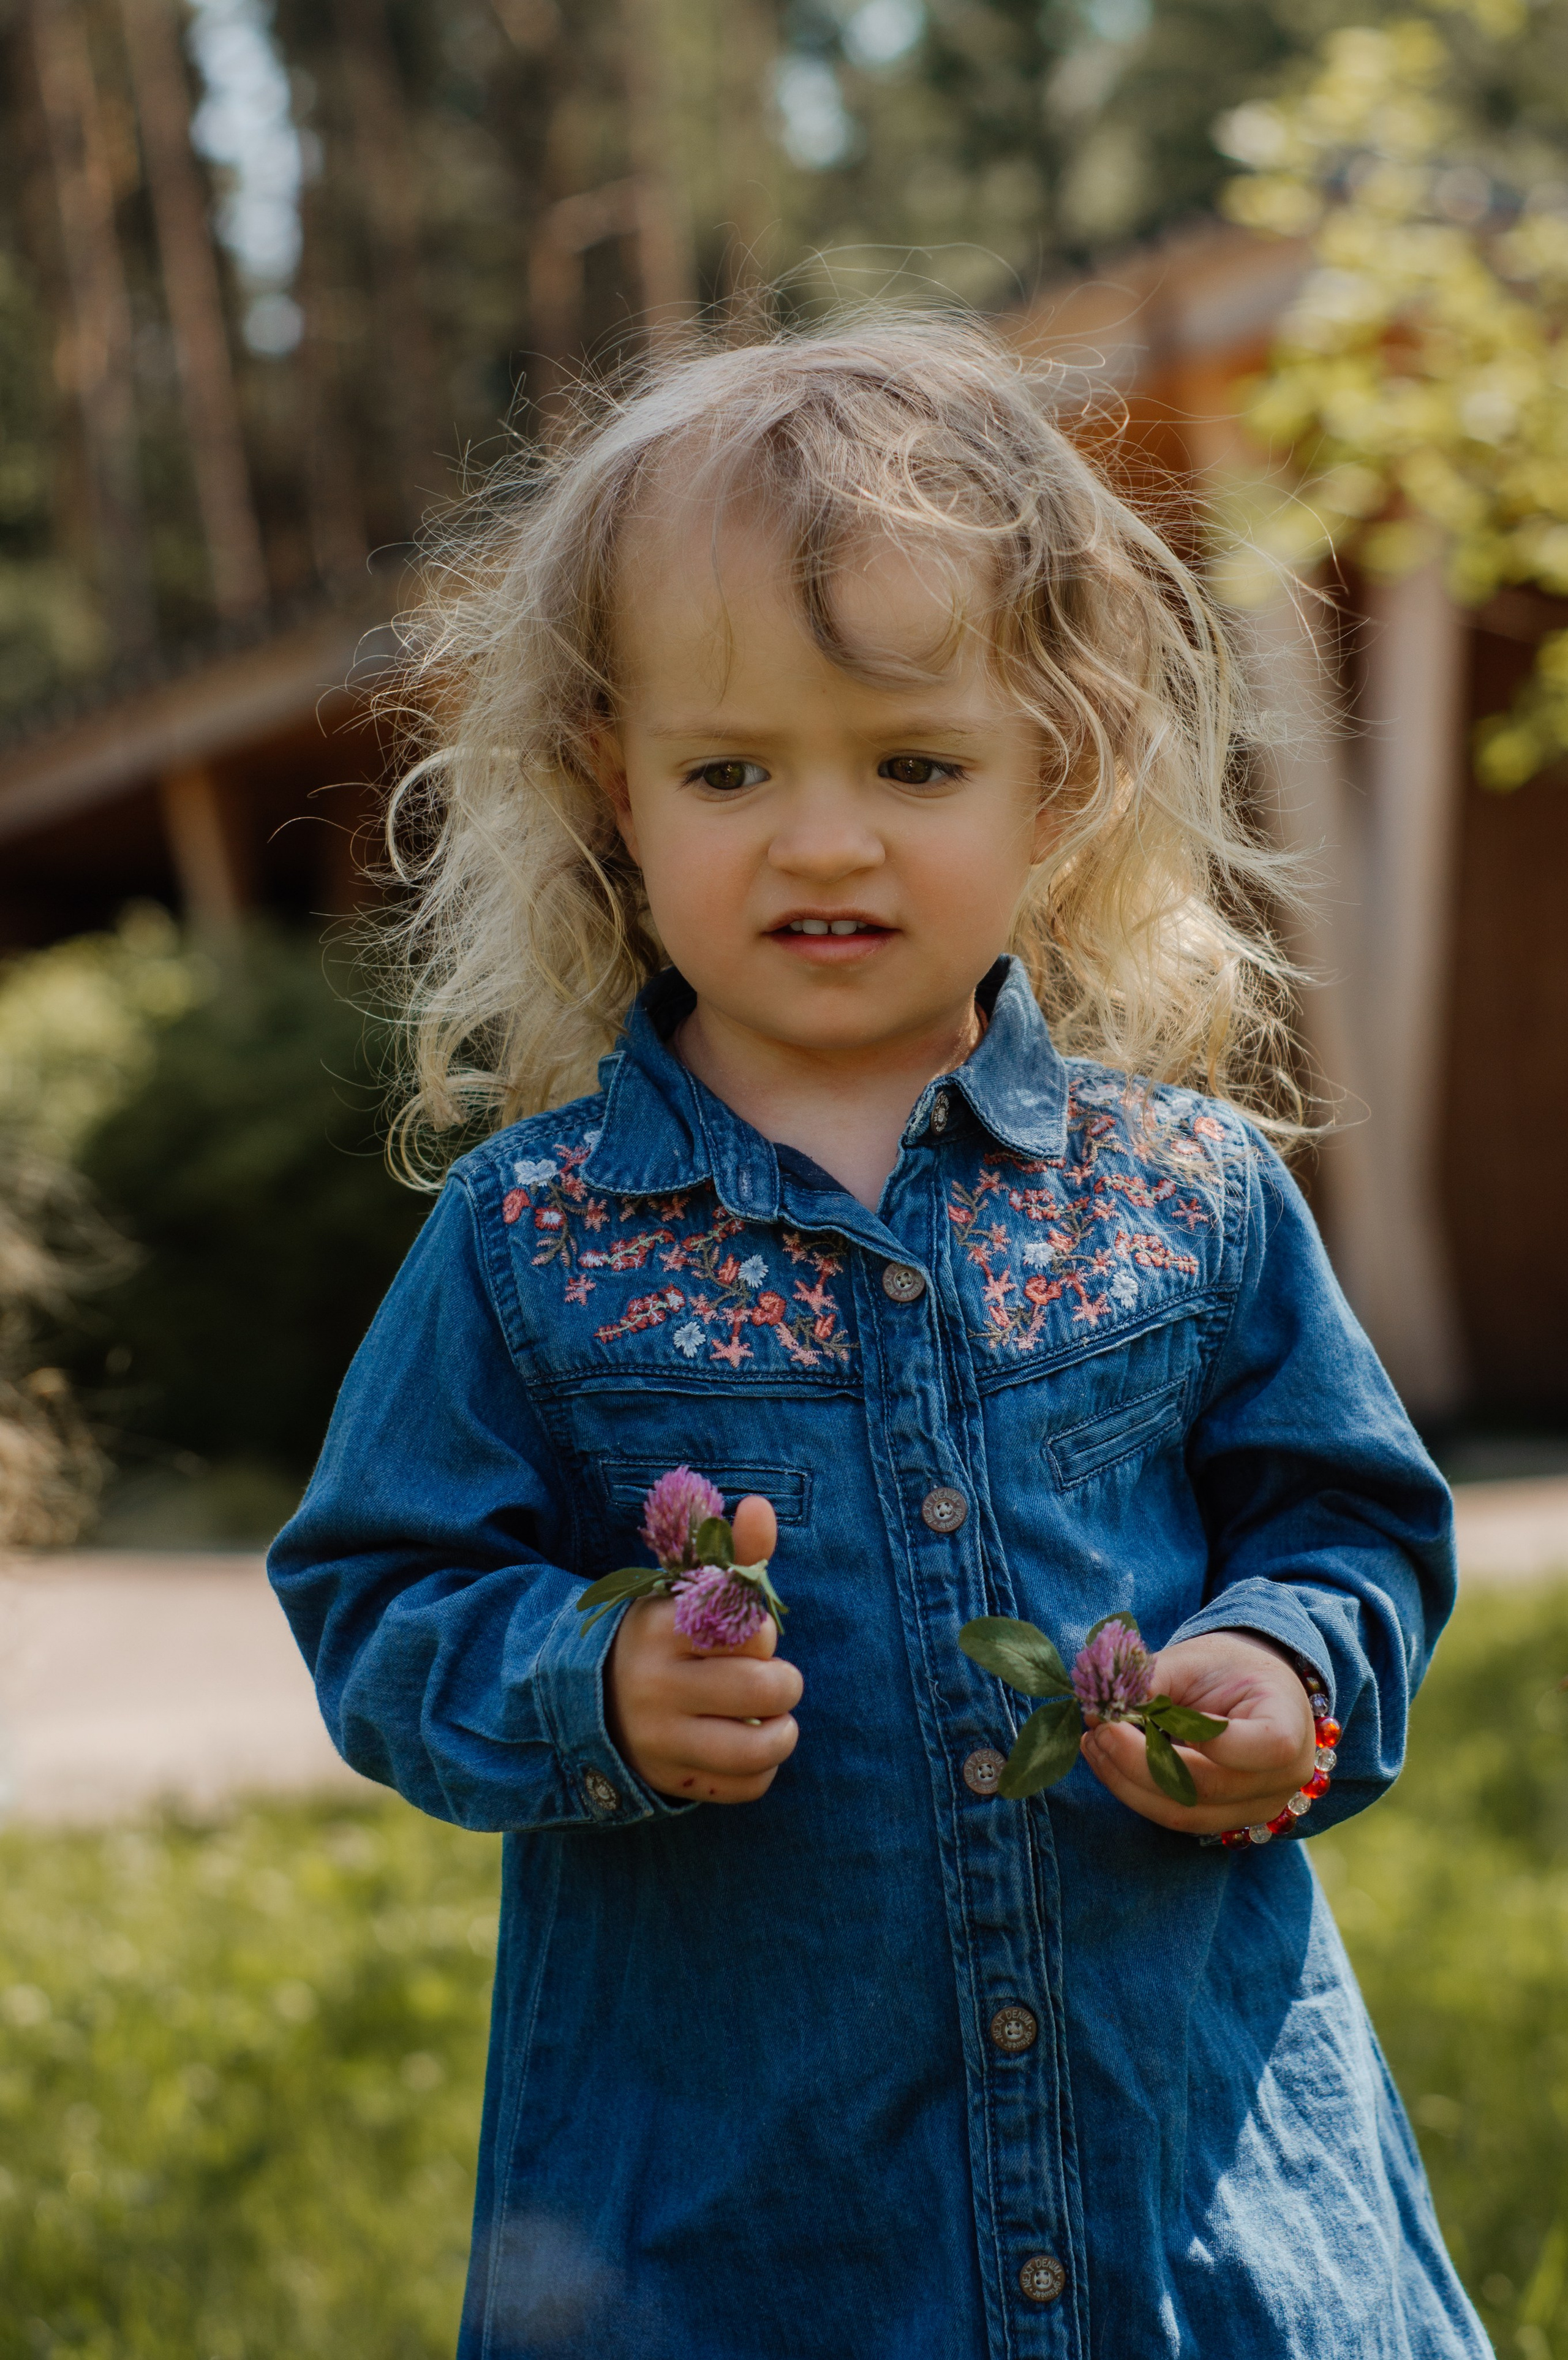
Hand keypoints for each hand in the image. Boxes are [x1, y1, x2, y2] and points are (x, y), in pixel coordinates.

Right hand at [604, 1496, 801, 1803]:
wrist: (592, 1696)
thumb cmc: (664, 1636)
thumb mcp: (687, 1589)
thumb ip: (733, 1552)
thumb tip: (761, 1506)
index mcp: (661, 1626)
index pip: (746, 1628)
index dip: (762, 1632)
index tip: (749, 1635)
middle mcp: (655, 1684)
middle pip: (760, 1688)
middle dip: (784, 1683)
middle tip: (774, 1680)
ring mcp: (658, 1738)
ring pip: (756, 1748)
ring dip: (782, 1733)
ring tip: (776, 1719)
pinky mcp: (668, 1781)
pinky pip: (744, 1788)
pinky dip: (762, 1771)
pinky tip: (749, 1748)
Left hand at [1081, 1631, 1317, 1836]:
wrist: (1256, 1692)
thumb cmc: (1230, 1668)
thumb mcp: (1195, 1659)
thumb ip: (1153, 1679)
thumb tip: (1100, 1705)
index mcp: (1289, 1726)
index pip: (1265, 1747)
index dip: (1212, 1739)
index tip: (1156, 1715)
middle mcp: (1282, 1781)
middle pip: (1205, 1788)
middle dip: (1138, 1760)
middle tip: (1097, 1727)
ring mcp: (1256, 1809)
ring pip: (1183, 1814)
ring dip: (1127, 1782)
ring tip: (1093, 1743)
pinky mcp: (1226, 1822)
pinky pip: (1176, 1817)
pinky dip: (1137, 1791)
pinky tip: (1108, 1761)